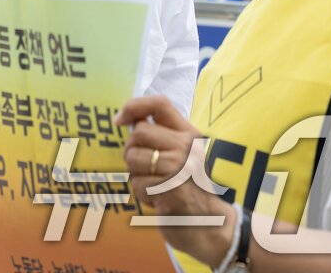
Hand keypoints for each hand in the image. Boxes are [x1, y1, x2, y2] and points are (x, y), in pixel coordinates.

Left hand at [117, 95, 233, 263]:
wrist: (211, 227)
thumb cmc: (189, 189)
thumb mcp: (182, 156)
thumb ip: (162, 136)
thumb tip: (126, 120)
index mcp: (190, 135)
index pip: (159, 104)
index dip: (134, 106)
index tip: (119, 120)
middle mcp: (187, 148)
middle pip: (138, 133)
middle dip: (132, 151)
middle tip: (146, 168)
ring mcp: (181, 169)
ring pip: (133, 158)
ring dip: (137, 175)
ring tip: (156, 185)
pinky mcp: (172, 190)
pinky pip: (137, 183)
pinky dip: (142, 194)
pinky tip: (159, 199)